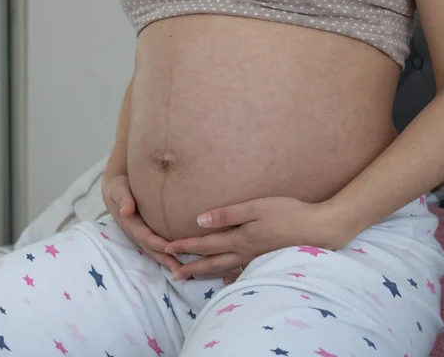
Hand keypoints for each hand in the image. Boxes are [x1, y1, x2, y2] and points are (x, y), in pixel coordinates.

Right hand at [102, 174, 180, 271]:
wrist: (117, 188)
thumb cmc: (120, 187)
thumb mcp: (118, 189)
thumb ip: (123, 198)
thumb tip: (126, 210)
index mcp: (130, 224)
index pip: (145, 236)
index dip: (157, 243)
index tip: (172, 249)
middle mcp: (137, 233)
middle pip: (152, 250)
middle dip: (166, 260)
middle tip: (182, 271)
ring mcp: (142, 235)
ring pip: (157, 251)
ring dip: (170, 262)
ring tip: (187, 273)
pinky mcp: (149, 234)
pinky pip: (160, 246)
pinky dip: (170, 255)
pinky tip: (185, 261)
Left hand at [164, 196, 353, 283]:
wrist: (320, 229)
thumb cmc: (288, 213)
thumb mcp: (255, 207)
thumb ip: (227, 214)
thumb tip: (199, 220)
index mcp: (239, 238)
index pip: (205, 244)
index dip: (185, 246)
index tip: (166, 248)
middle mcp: (244, 253)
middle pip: (211, 262)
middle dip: (191, 267)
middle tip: (173, 274)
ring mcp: (256, 260)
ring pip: (225, 269)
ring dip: (206, 274)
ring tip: (192, 278)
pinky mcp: (268, 261)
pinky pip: (243, 273)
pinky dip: (231, 277)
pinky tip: (226, 280)